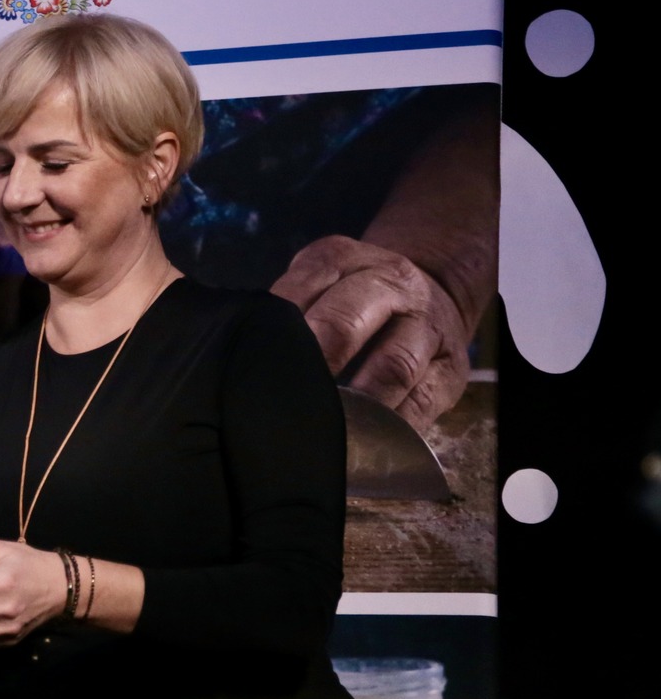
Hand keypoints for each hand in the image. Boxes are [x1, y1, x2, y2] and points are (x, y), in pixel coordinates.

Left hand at [272, 234, 469, 433]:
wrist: (428, 295)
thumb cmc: (351, 300)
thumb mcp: (318, 281)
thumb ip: (287, 308)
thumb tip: (247, 355)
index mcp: (347, 260)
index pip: (308, 283)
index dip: (282, 323)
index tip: (259, 358)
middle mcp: (393, 286)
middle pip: (348, 320)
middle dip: (313, 359)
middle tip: (286, 393)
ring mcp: (427, 329)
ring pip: (393, 365)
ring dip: (355, 400)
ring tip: (324, 424)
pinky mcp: (450, 372)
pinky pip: (422, 402)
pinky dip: (391, 424)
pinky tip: (365, 438)